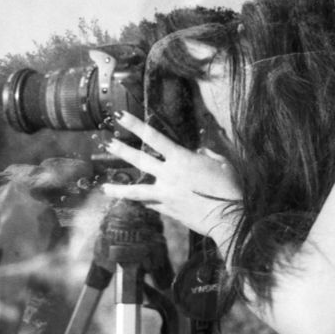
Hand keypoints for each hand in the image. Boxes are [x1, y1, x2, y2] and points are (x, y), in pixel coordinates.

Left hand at [101, 112, 242, 244]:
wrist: (228, 217)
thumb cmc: (229, 187)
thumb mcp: (221, 163)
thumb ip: (206, 154)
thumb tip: (197, 152)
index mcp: (182, 159)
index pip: (154, 138)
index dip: (136, 125)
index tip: (121, 116)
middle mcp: (169, 175)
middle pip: (139, 160)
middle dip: (122, 149)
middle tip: (107, 142)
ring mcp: (166, 195)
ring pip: (136, 191)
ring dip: (119, 188)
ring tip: (104, 187)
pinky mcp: (169, 211)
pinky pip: (151, 204)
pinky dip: (145, 201)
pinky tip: (137, 201)